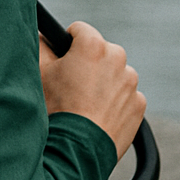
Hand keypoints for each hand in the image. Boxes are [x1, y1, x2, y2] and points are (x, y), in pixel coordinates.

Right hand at [38, 21, 146, 159]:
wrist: (77, 149)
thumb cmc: (56, 109)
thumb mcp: (40, 72)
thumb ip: (40, 45)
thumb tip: (43, 35)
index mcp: (93, 46)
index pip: (80, 30)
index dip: (67, 43)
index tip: (62, 59)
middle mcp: (118, 59)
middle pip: (100, 52)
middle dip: (88, 63)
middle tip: (72, 85)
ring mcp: (131, 83)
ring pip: (114, 74)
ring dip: (103, 82)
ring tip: (84, 103)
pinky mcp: (139, 104)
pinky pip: (126, 96)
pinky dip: (114, 102)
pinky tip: (97, 115)